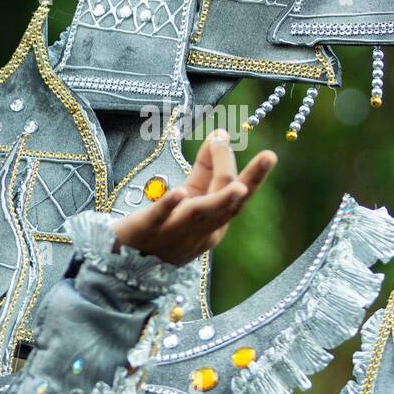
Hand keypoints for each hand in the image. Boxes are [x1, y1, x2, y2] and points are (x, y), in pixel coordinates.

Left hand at [112, 129, 276, 266]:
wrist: (124, 259)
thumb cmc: (164, 225)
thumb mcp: (189, 197)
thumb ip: (205, 170)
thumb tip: (220, 134)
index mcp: (212, 226)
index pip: (235, 199)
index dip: (248, 174)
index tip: (260, 151)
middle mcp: (198, 232)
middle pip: (228, 206)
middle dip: (251, 182)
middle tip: (269, 157)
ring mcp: (173, 233)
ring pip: (202, 216)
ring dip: (220, 200)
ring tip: (237, 186)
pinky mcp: (145, 230)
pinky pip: (160, 218)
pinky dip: (170, 205)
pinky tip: (179, 192)